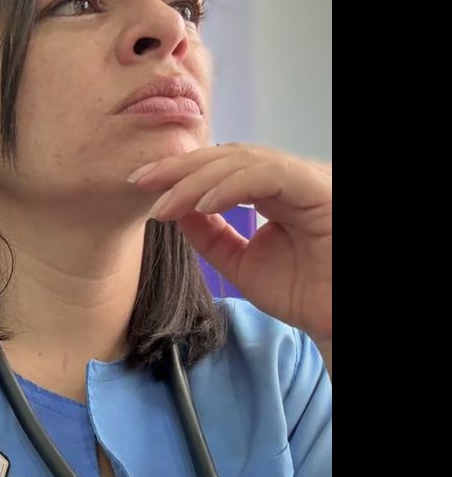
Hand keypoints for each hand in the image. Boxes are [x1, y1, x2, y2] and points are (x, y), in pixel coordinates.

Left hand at [129, 145, 331, 343]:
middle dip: (179, 168)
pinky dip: (232, 187)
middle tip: (140, 183)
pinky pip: (271, 175)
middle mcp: (289, 179)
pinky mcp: (319, 191)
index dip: (179, 173)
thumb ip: (210, 237)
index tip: (141, 186)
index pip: (221, 167)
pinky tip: (203, 206)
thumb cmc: (302, 293)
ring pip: (244, 161)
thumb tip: (176, 209)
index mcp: (273, 191)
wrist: (335, 320)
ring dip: (197, 181)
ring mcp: (306, 181)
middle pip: (227, 156)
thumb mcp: (240, 263)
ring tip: (165, 205)